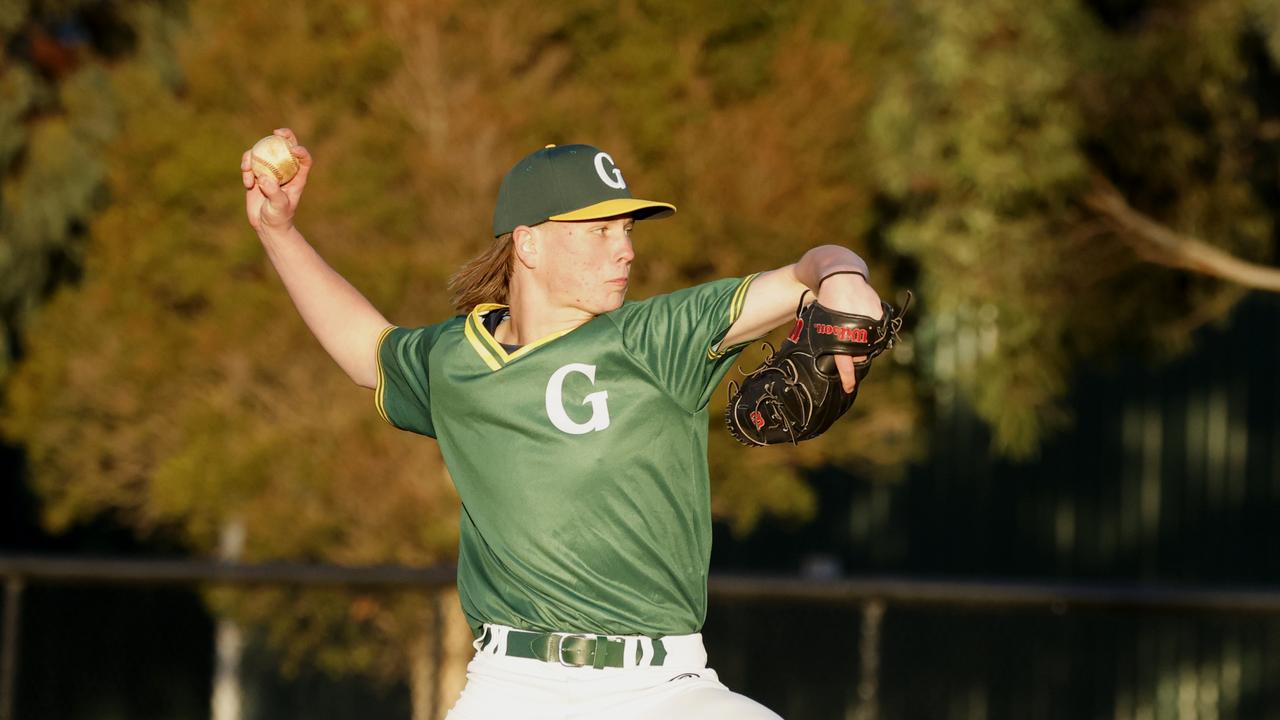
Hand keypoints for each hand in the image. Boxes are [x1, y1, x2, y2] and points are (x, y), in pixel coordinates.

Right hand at [241, 128, 312, 233]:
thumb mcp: (279, 207)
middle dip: (283, 136)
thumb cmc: (279, 218)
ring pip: (263, 152)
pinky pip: (249, 163)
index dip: (302, 151)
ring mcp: (269, 171)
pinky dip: (246, 169)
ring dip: (253, 156)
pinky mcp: (255, 174)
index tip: (295, 149)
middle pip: (285, 147)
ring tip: (248, 171)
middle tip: (275, 132)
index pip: (304, 160)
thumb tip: (264, 177)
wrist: (266, 225)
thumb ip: (274, 192)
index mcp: (297, 178)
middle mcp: (284, 171)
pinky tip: (248, 184)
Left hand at [815, 273, 882, 392]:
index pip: (845, 360)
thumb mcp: (822, 323)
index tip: (849, 388)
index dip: (847, 376)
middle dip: (855, 354)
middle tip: (847, 342)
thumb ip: (830, 339)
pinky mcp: (880, 313)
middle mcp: (857, 329)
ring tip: (853, 327)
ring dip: (863, 341)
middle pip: (860, 354)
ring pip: (870, 343)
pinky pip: (877, 329)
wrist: (840, 277)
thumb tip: (840, 359)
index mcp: (840, 333)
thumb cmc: (828, 303)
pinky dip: (870, 327)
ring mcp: (871, 321)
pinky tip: (860, 317)